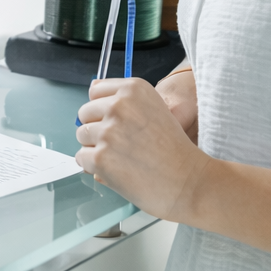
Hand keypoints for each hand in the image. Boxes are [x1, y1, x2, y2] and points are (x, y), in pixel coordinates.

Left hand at [74, 78, 210, 222]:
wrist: (189, 182)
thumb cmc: (174, 150)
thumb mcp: (154, 109)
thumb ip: (125, 100)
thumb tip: (92, 88)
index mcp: (133, 89)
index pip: (95, 91)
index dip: (103, 110)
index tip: (117, 123)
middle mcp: (119, 105)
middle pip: (85, 113)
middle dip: (97, 129)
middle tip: (122, 145)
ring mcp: (108, 131)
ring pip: (82, 136)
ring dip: (95, 148)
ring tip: (122, 159)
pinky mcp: (100, 157)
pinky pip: (81, 158)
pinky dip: (94, 167)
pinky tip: (117, 171)